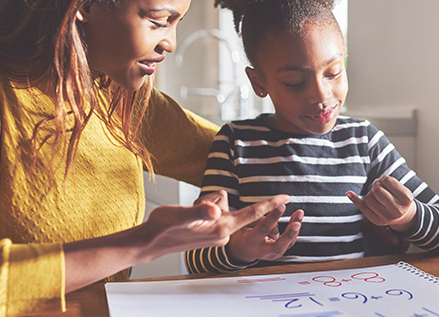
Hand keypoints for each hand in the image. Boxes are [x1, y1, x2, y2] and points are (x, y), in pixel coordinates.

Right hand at [140, 191, 292, 261]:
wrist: (151, 242)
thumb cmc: (164, 228)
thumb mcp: (182, 215)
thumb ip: (200, 212)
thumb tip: (215, 209)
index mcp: (221, 228)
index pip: (251, 213)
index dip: (269, 204)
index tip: (287, 196)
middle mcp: (223, 233)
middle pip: (229, 204)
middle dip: (214, 201)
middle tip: (193, 209)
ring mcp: (217, 233)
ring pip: (219, 206)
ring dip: (204, 205)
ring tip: (187, 215)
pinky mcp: (210, 232)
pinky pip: (213, 211)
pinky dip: (202, 209)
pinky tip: (187, 220)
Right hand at [227, 205, 303, 263]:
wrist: (243, 250)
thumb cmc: (243, 234)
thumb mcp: (245, 224)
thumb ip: (259, 220)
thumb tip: (276, 216)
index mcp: (251, 242)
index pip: (264, 229)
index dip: (274, 217)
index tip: (281, 206)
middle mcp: (262, 251)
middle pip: (279, 245)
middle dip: (289, 234)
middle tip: (297, 223)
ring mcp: (272, 254)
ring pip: (288, 244)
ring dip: (295, 229)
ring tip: (299, 213)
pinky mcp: (279, 253)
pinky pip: (289, 242)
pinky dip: (294, 231)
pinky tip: (297, 219)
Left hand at [346, 175, 416, 233]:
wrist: (404, 216)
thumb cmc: (399, 197)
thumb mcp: (401, 188)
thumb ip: (387, 182)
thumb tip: (362, 186)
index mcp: (406, 198)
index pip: (387, 180)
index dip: (384, 179)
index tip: (386, 182)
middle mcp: (398, 210)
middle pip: (377, 190)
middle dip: (376, 185)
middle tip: (379, 187)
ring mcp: (387, 217)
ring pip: (368, 198)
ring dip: (370, 193)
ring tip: (378, 195)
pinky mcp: (377, 221)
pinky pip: (363, 208)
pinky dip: (355, 199)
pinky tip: (349, 193)